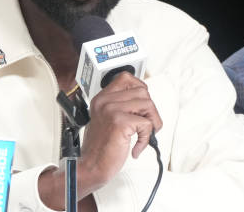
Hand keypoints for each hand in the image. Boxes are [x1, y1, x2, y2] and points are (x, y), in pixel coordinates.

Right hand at [38, 71, 161, 209]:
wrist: (91, 166)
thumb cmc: (100, 147)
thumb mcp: (106, 120)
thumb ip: (120, 107)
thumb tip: (144, 101)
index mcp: (102, 98)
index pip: (126, 78)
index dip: (140, 88)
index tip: (143, 104)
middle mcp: (105, 101)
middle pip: (142, 91)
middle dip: (151, 109)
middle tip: (147, 125)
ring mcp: (112, 110)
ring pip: (148, 104)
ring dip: (152, 123)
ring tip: (144, 135)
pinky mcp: (120, 123)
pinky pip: (147, 124)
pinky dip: (147, 139)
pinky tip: (137, 147)